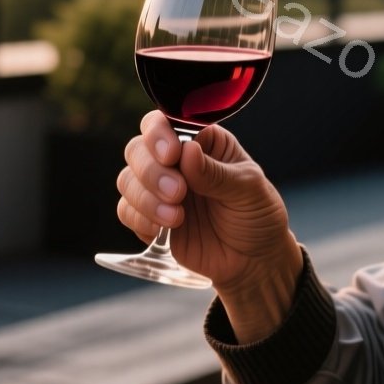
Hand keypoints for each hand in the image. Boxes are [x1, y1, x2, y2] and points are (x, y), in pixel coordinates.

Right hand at [117, 111, 300, 296]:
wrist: (253, 261)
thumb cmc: (257, 215)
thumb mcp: (248, 190)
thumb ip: (216, 173)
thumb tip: (187, 151)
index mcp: (202, 142)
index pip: (166, 122)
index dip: (159, 134)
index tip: (172, 155)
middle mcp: (176, 161)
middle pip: (138, 149)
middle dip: (151, 171)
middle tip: (178, 192)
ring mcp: (160, 189)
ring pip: (127, 179)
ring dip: (145, 198)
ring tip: (177, 219)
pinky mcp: (150, 218)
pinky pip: (126, 210)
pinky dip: (139, 218)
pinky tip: (162, 229)